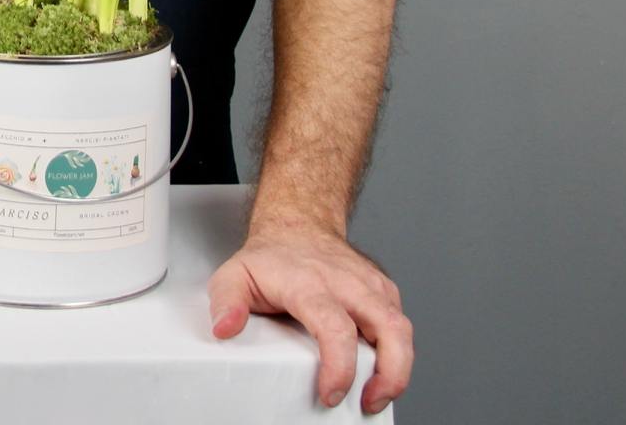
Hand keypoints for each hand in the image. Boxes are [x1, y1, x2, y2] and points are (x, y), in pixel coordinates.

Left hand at [207, 222, 412, 415]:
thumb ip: (226, 302)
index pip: (335, 327)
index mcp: (309, 283)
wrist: (297, 223)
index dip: (339, 367)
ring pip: (401, 327)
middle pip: (388, 327)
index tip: (331, 394)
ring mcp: (368, 284)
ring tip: (376, 395)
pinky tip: (378, 366)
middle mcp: (346, 282)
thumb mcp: (235, 275)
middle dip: (391, 374)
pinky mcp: (382, 289)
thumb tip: (225, 329)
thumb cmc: (270, 258)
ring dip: (398, 368)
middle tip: (370, 402)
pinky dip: (396, 350)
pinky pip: (399, 322)